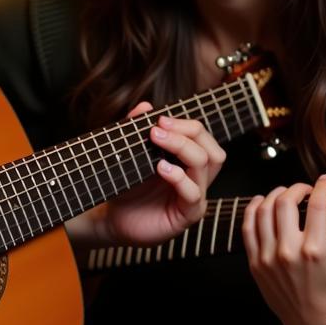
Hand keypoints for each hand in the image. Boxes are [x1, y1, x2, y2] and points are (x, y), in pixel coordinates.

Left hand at [70, 102, 225, 249]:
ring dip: (183, 147)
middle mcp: (197, 178)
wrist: (113, 218)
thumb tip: (144, 106)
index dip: (185, 125)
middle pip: (212, 149)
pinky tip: (161, 168)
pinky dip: (179, 178)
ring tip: (156, 140)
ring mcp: (195, 196)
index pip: (202, 138)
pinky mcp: (187, 215)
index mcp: (189, 163)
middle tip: (160, 126)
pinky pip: (194, 194)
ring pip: (206, 166)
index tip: (159, 119)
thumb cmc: (127, 187)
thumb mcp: (130, 155)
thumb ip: (135, 130)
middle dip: (189, 132)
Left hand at [242, 175, 325, 324]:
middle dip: (296, 188)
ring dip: (275, 195)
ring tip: (285, 193)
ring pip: (264, 211)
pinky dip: (253, 209)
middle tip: (304, 189)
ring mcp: (269, 257)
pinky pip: (248, 227)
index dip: (322, 187)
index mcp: (316, 250)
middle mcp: (289, 251)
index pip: (317, 205)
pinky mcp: (256, 262)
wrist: (313, 322)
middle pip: (285, 202)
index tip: (325, 180)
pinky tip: (262, 201)